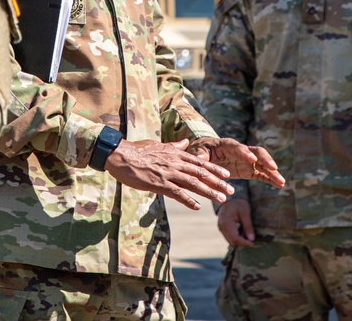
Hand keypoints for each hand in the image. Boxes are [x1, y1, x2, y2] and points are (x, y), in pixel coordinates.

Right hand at [104, 138, 234, 210]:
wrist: (120, 155)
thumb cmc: (137, 150)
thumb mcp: (158, 145)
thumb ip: (174, 146)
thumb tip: (185, 143)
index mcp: (175, 154)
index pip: (199, 162)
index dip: (215, 169)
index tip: (227, 174)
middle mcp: (175, 162)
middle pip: (201, 173)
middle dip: (218, 182)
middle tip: (231, 190)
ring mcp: (168, 173)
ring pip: (193, 183)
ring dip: (208, 191)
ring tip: (220, 199)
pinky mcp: (159, 183)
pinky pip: (177, 193)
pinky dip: (188, 200)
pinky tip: (198, 207)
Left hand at [187, 137, 285, 188]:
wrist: (207, 152)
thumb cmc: (202, 150)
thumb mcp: (198, 152)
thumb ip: (201, 157)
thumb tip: (200, 162)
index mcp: (228, 145)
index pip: (239, 148)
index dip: (246, 153)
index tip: (252, 160)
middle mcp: (242, 151)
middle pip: (257, 152)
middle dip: (266, 159)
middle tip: (273, 168)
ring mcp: (247, 161)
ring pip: (263, 164)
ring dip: (272, 172)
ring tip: (281, 181)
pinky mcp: (249, 170)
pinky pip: (261, 174)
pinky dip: (270, 179)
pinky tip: (279, 185)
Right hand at [216, 198, 254, 246]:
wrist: (230, 196)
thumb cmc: (238, 203)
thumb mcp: (245, 212)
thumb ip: (248, 226)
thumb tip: (252, 239)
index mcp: (226, 222)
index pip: (235, 238)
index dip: (244, 242)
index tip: (252, 243)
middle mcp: (221, 226)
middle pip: (232, 241)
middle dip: (242, 242)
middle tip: (251, 238)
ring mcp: (220, 227)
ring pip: (230, 240)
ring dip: (239, 240)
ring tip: (247, 233)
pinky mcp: (222, 227)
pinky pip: (229, 236)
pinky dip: (236, 236)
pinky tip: (242, 231)